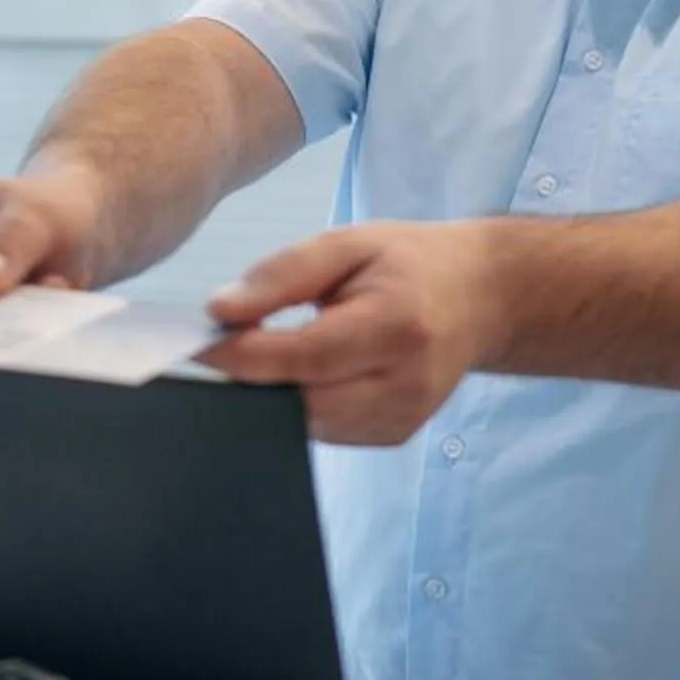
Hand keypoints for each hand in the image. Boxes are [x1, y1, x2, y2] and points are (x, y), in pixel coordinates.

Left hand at [199, 221, 507, 444]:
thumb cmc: (410, 262)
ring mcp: (404, 418)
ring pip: (309, 424)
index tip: (199, 343)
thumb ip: (283, 273)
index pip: (304, 356)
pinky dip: (306, 405)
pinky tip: (312, 372)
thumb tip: (220, 311)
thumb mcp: (348, 243)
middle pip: (302, 402)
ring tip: (275, 351)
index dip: (243, 355)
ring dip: (279, 393)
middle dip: (256, 377)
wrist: (481, 297)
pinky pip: (327, 432)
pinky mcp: (396, 436)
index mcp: (398, 325)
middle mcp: (406, 382)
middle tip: (229, 345)